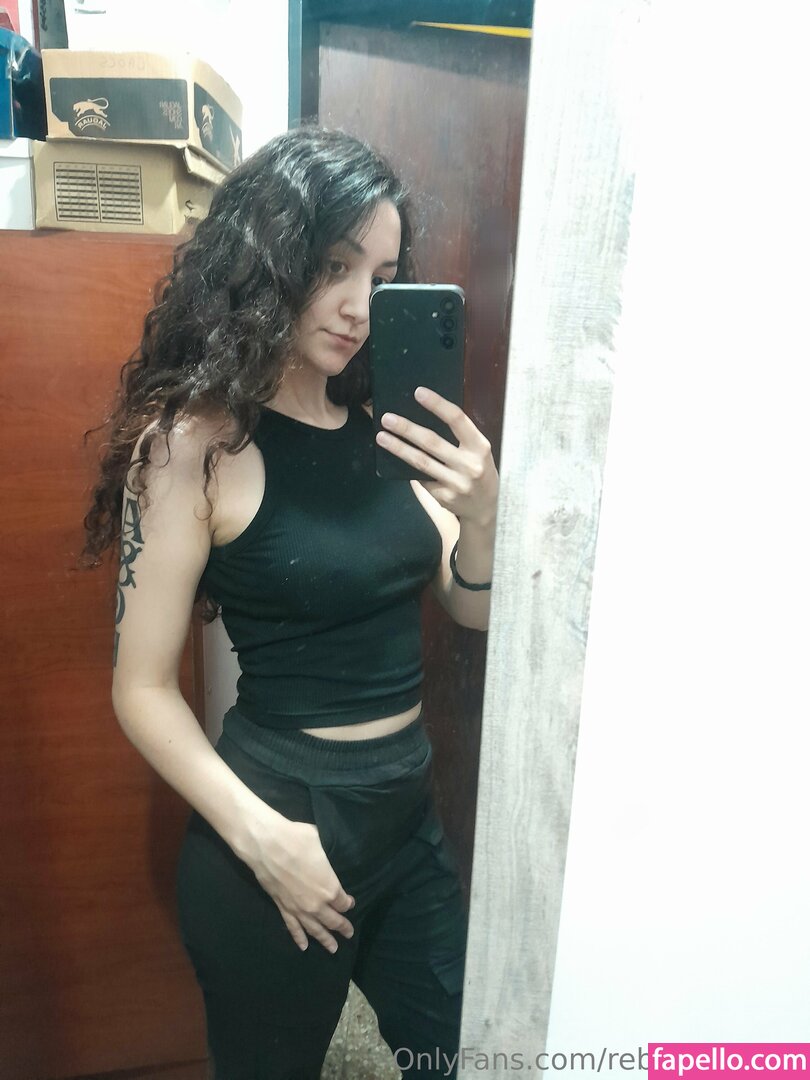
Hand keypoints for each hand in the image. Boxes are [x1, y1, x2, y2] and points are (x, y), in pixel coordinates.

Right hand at [240, 810, 355, 953]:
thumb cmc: (297, 840)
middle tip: (349, 934)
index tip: (350, 903)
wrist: (267, 846)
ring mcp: (299, 909)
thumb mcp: (321, 842)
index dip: (348, 904)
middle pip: (333, 921)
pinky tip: (303, 947)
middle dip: (342, 927)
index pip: (344, 902)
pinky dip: (299, 938)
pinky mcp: (283, 909)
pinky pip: (293, 928)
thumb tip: (327, 853)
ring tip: (333, 949)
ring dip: (325, 940)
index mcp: (330, 888)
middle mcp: (317, 904)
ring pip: (315, 930)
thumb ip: (327, 855)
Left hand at [376, 386, 498, 526]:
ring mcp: (455, 483)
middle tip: (387, 418)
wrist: (486, 507)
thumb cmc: (479, 470)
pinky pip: (420, 478)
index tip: (418, 393)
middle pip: (432, 442)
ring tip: (382, 436)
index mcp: (479, 446)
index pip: (457, 420)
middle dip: (407, 429)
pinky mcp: (443, 497)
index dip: (437, 404)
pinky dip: (406, 467)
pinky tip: (393, 459)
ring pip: (421, 462)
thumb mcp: (478, 451)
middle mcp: (469, 465)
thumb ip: (460, 436)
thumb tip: (425, 416)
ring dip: (399, 448)